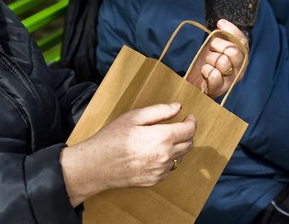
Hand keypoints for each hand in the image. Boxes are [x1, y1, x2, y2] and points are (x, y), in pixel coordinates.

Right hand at [60, 103, 195, 205]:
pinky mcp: (154, 181)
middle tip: (179, 126)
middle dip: (187, 133)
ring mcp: (160, 171)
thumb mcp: (134, 117)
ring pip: (180, 157)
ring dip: (178, 147)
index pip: (189, 130)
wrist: (96, 166)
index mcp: (162, 138)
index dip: (192, 122)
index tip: (189, 117)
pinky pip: (169, 169)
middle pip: (189, 144)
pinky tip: (155, 153)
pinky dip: (168, 159)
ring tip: (165, 139)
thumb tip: (178, 107)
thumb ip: (159, 111)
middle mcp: (165, 156)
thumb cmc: (112, 138)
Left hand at [186, 19, 247, 97]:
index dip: (231, 30)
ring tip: (208, 62)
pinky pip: (214, 75)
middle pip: (233, 52)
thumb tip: (222, 23)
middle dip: (217, 45)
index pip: (242, 41)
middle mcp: (239, 69)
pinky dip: (206, 70)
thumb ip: (223, 34)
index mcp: (241, 57)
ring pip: (222, 62)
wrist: (195, 81)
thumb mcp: (217, 45)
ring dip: (210, 59)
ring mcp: (230, 81)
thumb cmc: (208, 61)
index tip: (220, 23)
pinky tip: (205, 72)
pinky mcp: (219, 90)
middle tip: (211, 48)